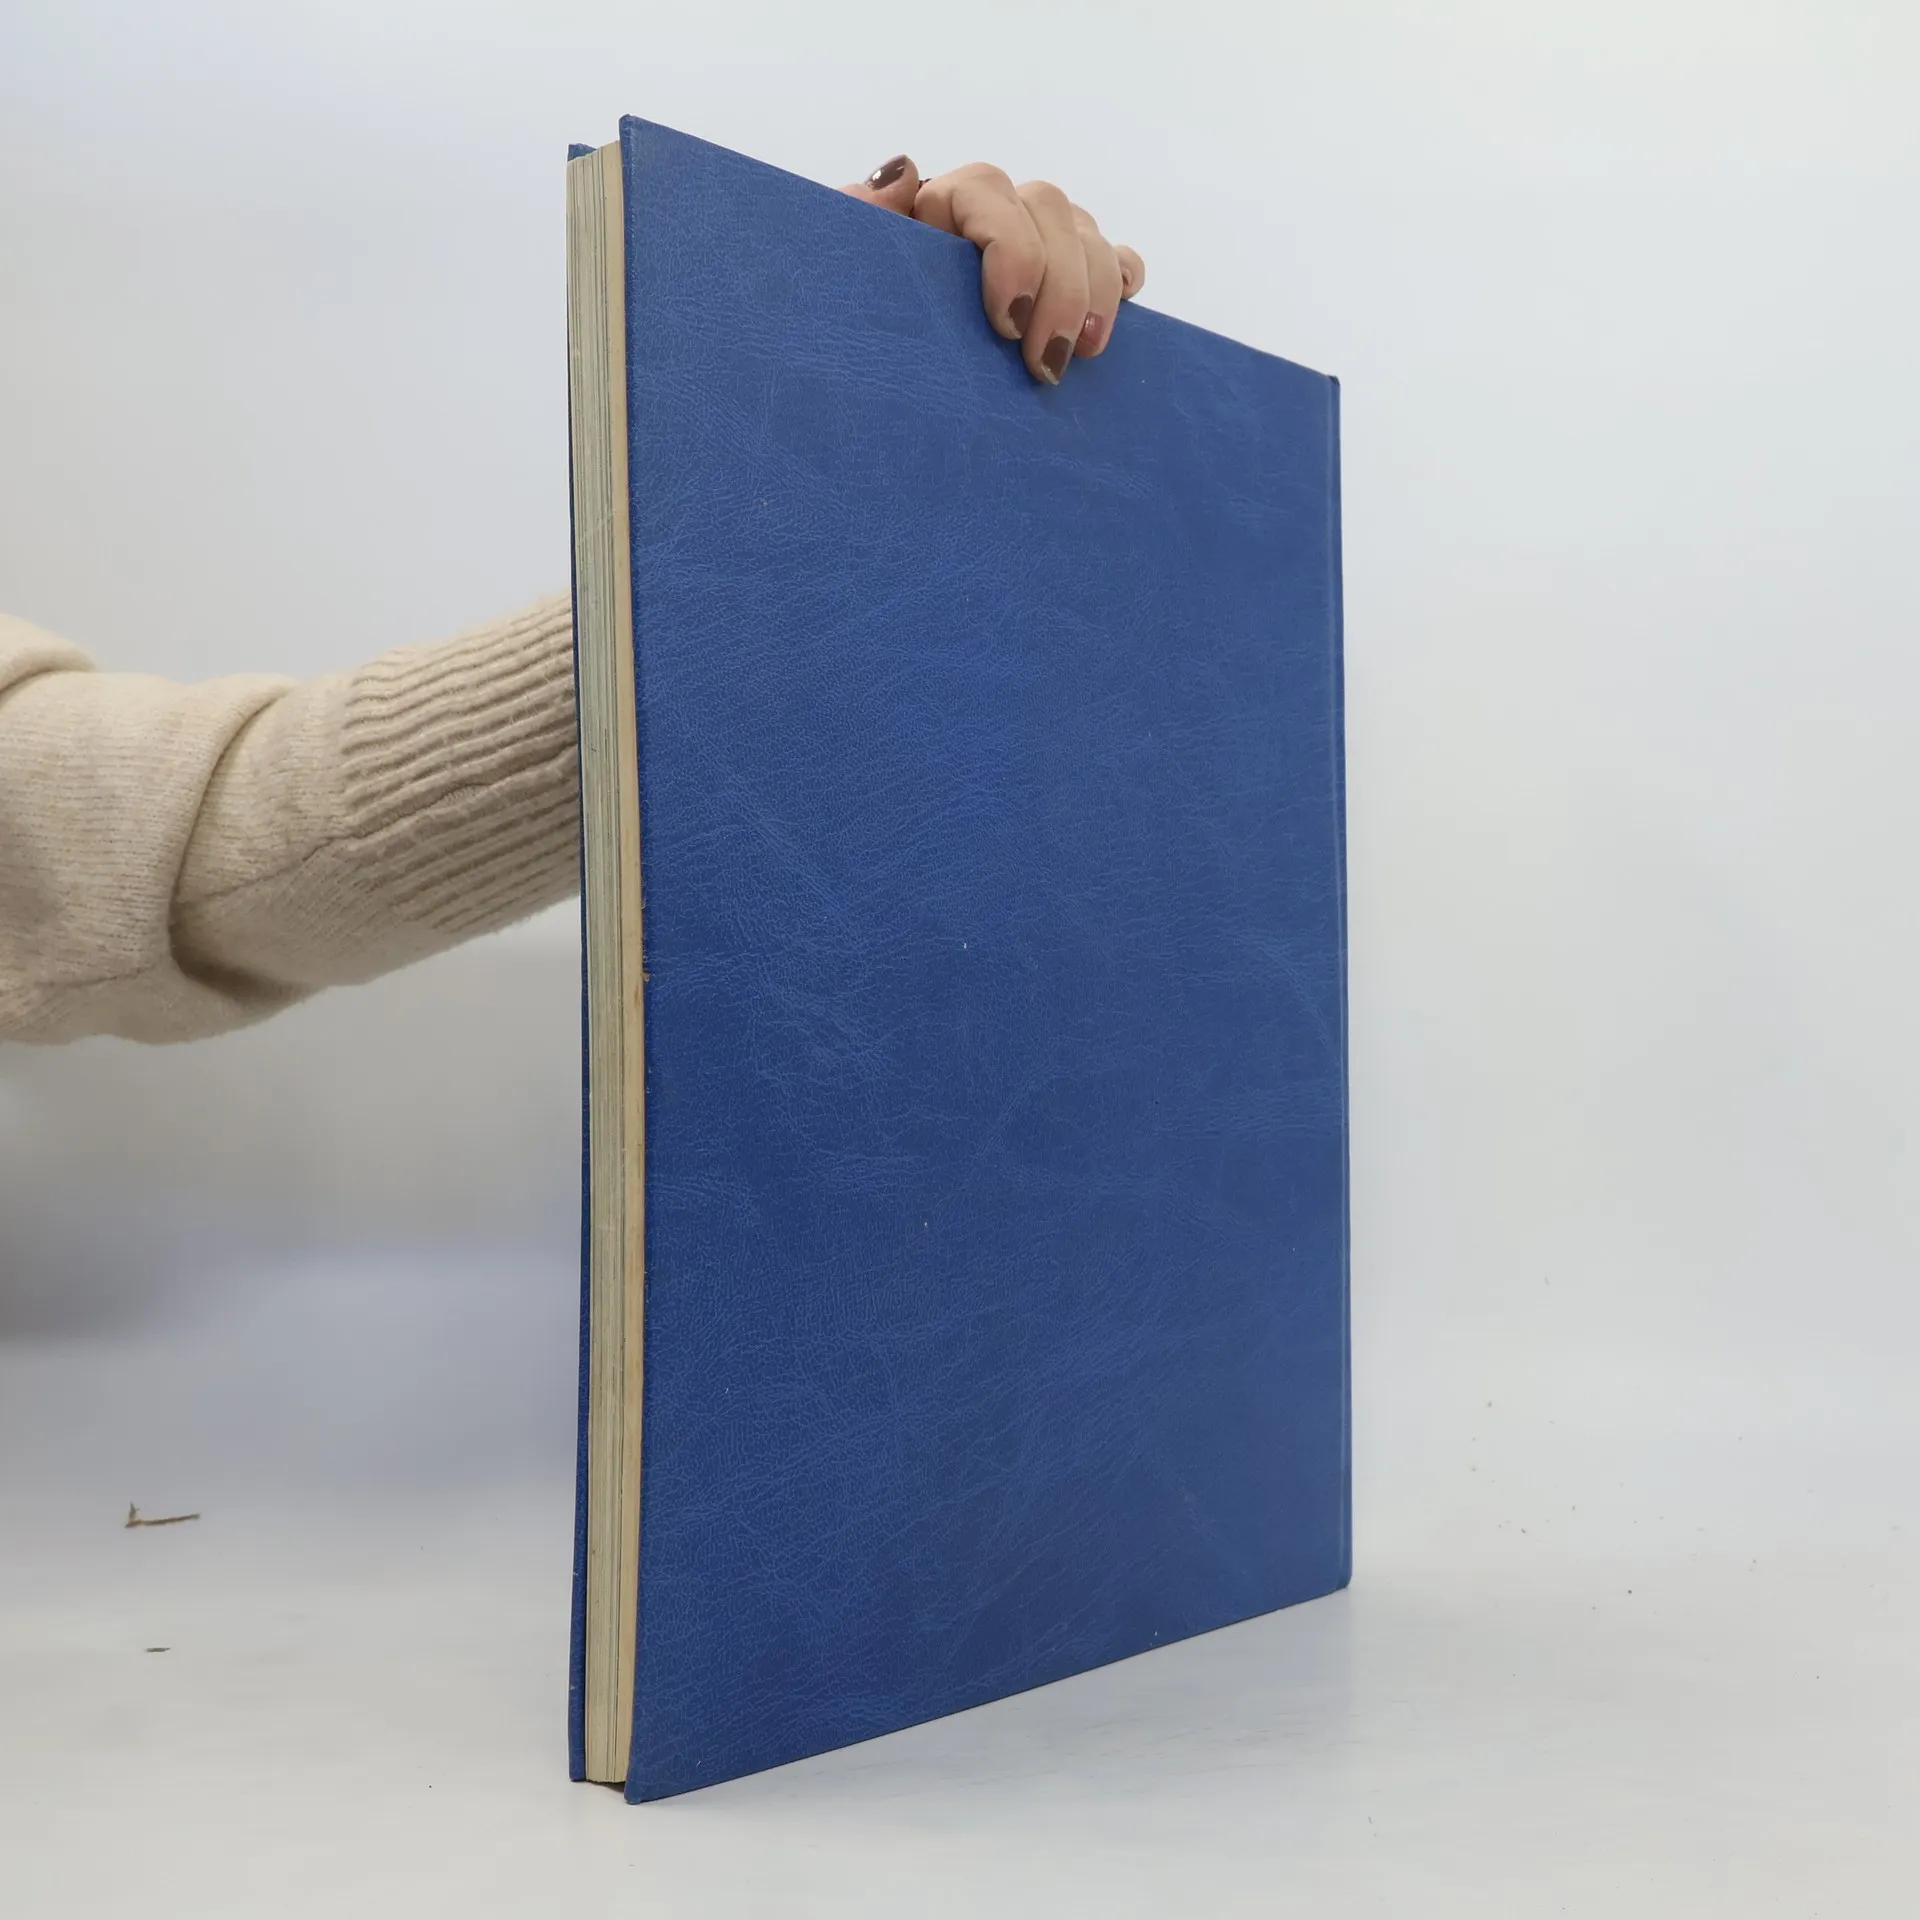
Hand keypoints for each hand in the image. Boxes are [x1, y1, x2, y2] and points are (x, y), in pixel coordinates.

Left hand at [842, 155, 1145, 386]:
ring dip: (1095, 293)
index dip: (1011, 251)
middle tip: (1046, 363)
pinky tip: (1110, 323)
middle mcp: (994, 214)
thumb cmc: (862, 327)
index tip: (1006, 324)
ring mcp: (1038, 242)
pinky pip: (1115, 257)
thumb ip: (861, 219)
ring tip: (1082, 356)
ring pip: (1086, 234)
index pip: (986, 191)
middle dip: (1060, 288)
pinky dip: (1122, 280)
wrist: (885, 385)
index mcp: (939, 206)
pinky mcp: (1072, 278)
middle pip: (1049, 209)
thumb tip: (904, 170)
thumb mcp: (850, 277)